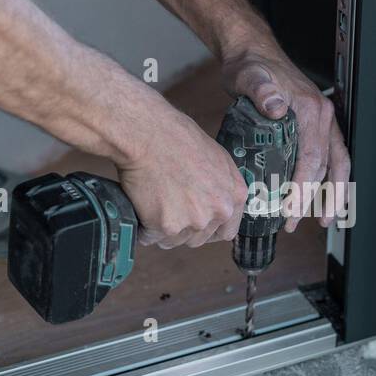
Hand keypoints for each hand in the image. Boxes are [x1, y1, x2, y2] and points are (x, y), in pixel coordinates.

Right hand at [114, 92, 246, 248]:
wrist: (149, 134)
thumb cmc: (177, 138)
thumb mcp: (216, 159)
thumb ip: (222, 187)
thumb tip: (216, 204)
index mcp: (234, 196)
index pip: (227, 231)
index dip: (208, 229)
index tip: (195, 224)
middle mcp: (218, 211)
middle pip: (199, 239)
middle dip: (183, 229)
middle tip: (168, 208)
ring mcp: (194, 221)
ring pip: (174, 241)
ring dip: (162, 230)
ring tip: (154, 203)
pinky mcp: (168, 226)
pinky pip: (151, 238)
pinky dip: (143, 227)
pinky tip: (141, 206)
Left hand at [221, 44, 350, 230]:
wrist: (252, 53)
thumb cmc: (251, 66)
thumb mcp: (250, 76)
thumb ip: (261, 90)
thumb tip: (274, 106)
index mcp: (311, 109)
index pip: (313, 157)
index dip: (303, 187)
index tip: (290, 208)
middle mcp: (322, 117)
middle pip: (327, 166)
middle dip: (316, 199)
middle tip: (296, 221)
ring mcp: (321, 122)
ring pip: (335, 164)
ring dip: (332, 194)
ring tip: (323, 219)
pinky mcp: (314, 127)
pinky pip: (328, 157)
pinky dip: (327, 180)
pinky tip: (317, 197)